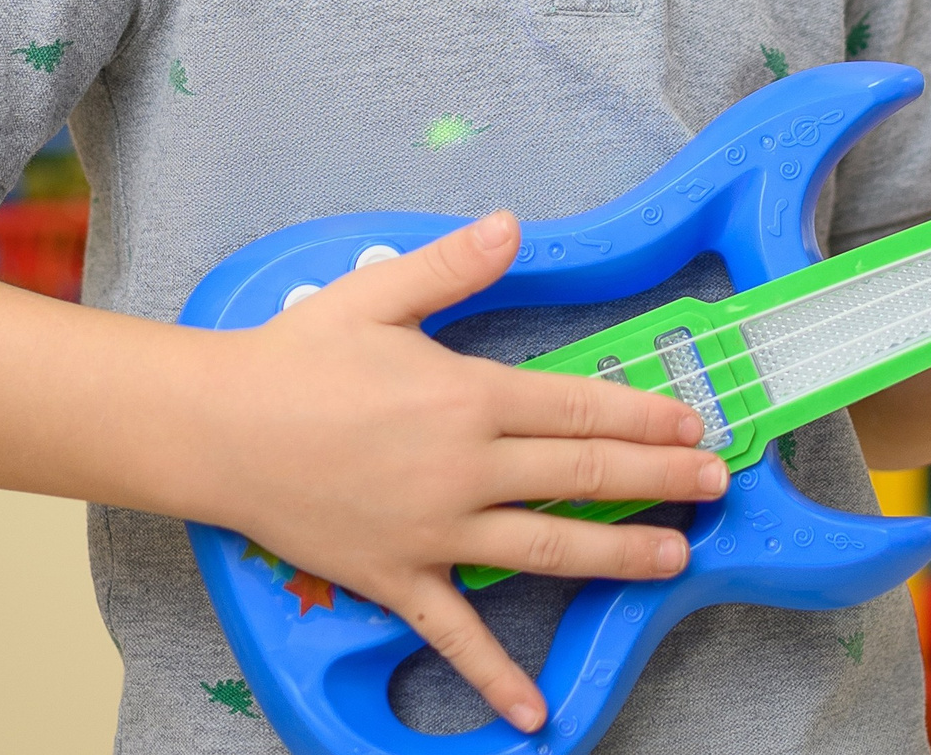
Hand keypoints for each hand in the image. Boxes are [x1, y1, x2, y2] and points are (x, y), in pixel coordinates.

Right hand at [187, 209, 726, 732]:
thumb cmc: (295, 357)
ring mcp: (434, 531)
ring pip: (546, 549)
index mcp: (469, 395)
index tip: (692, 422)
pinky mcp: (396, 578)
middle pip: (583, 475)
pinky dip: (496, 677)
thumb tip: (513, 224)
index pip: (581, 406)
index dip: (645, 416)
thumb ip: (455, 264)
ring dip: (618, 556)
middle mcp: (465, 468)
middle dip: (660, 480)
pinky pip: (455, 635)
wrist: (215, 429)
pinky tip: (535, 713)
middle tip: (715, 485)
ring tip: (674, 560)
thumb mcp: (378, 292)